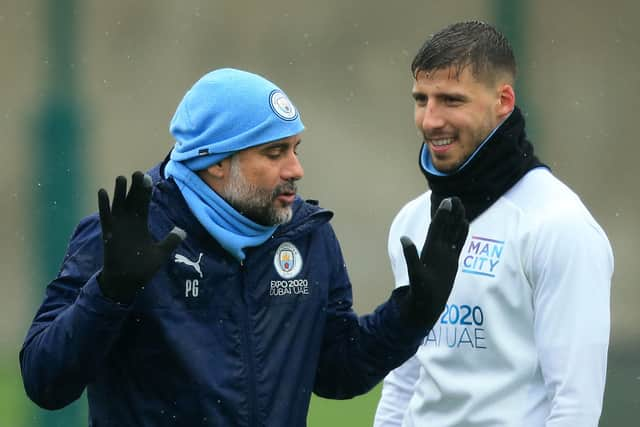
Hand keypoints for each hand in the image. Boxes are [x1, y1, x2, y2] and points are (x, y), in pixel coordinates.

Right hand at [97, 171, 185, 302]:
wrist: (127, 281)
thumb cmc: (143, 268)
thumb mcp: (160, 253)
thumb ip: (170, 241)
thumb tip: (182, 231)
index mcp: (141, 224)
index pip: (143, 203)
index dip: (145, 191)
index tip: (147, 178)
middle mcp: (129, 222)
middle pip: (132, 200)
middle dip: (134, 187)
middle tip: (137, 173)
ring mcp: (118, 226)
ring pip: (118, 205)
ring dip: (119, 192)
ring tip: (121, 178)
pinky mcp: (108, 233)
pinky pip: (105, 216)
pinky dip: (104, 205)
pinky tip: (102, 191)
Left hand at [400, 197, 468, 328]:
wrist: (426, 305)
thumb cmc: (420, 292)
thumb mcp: (415, 274)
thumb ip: (411, 256)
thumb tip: (403, 238)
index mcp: (430, 250)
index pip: (437, 228)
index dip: (442, 215)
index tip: (447, 201)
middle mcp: (438, 250)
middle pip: (446, 227)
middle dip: (450, 213)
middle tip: (456, 198)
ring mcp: (446, 255)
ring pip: (453, 233)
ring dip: (457, 220)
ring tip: (462, 206)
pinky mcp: (452, 261)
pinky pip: (458, 244)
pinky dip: (462, 234)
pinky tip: (465, 223)